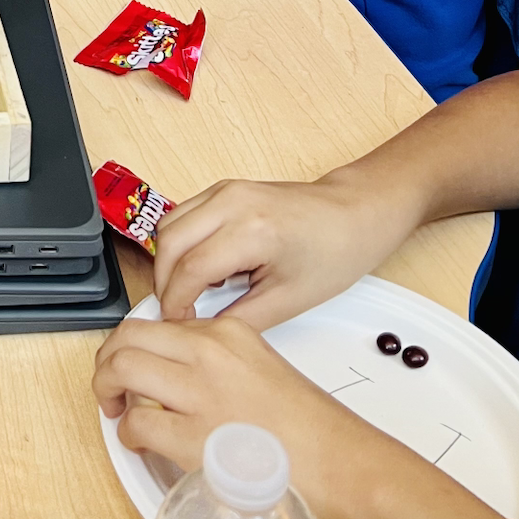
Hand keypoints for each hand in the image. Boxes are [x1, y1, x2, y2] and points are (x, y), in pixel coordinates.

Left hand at [92, 314, 373, 518]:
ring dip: (107, 388)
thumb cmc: (311, 427)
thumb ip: (221, 359)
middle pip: (129, 336)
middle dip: (108, 358)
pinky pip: (137, 422)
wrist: (344, 465)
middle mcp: (210, 353)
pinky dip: (128, 432)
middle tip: (110, 381)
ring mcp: (201, 393)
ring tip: (115, 407)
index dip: (134, 341)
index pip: (159, 322)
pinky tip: (139, 440)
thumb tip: (184, 370)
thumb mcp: (262, 365)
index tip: (130, 358)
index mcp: (228, 332)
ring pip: (122, 367)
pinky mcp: (195, 436)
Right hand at [154, 169, 416, 330]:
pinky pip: (184, 214)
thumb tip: (202, 330)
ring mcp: (224, 189)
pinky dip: (182, 243)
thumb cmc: (334, 254)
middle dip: (164, 282)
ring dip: (170, 260)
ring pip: (170, 224)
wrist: (354, 215)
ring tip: (187, 293)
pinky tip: (202, 268)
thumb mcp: (289, 300)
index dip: (175, 302)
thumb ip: (239, 318)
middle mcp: (231, 201)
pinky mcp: (224, 189)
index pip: (190, 269)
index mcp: (251, 230)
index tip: (175, 325)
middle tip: (174, 313)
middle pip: (169, 242)